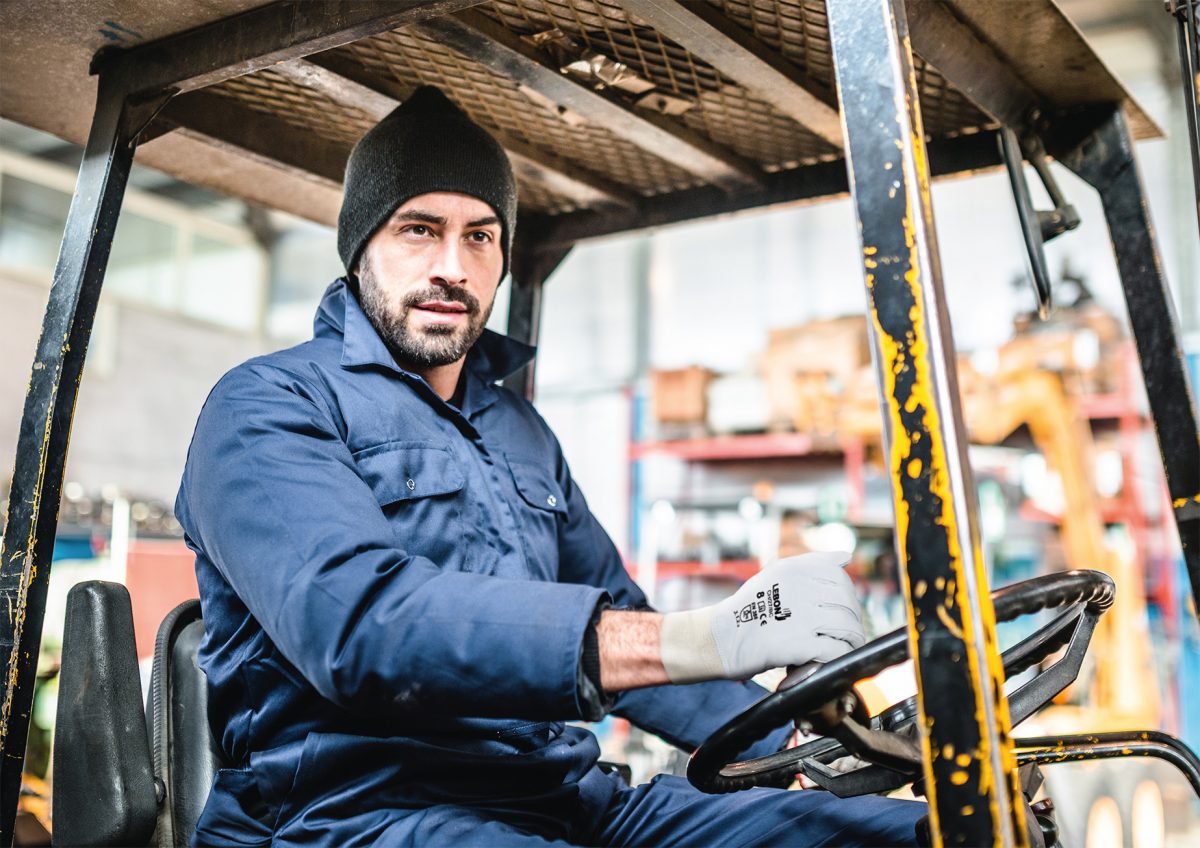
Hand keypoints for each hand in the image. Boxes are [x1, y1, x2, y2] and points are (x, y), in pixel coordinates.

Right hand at [659, 551, 865, 683]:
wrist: (718, 639)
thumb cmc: (747, 609)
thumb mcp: (774, 575)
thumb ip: (811, 564)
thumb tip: (845, 555)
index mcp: (794, 569)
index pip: (840, 578)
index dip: (848, 597)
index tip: (841, 610)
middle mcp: (800, 588)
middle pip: (847, 605)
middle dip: (852, 622)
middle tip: (843, 635)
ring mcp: (802, 617)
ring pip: (849, 628)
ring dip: (850, 643)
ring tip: (841, 649)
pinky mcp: (801, 645)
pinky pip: (836, 650)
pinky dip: (837, 658)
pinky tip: (826, 661)